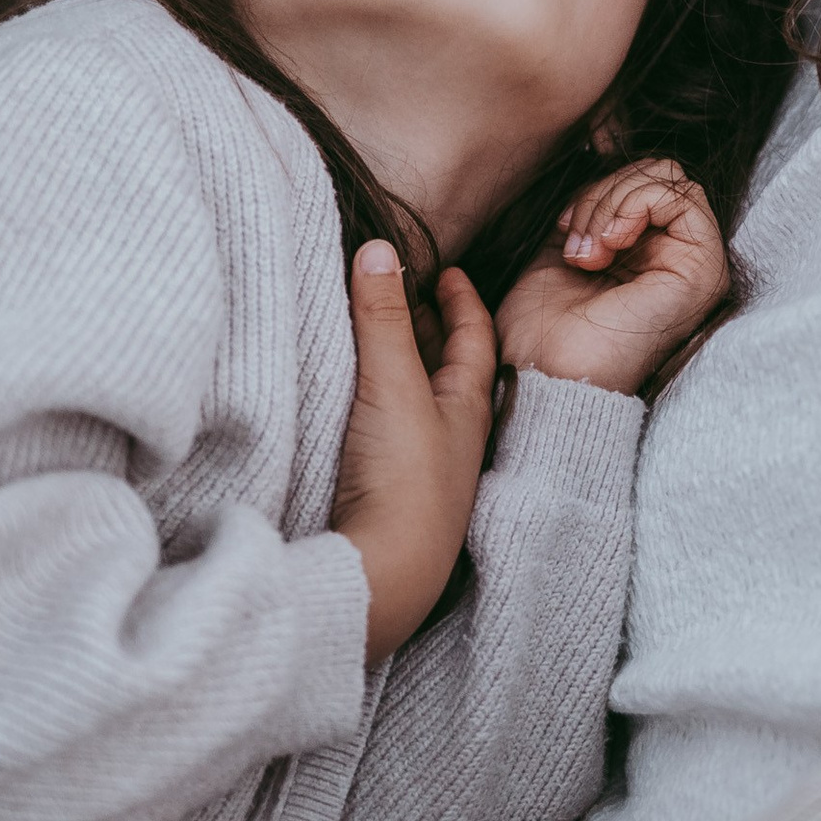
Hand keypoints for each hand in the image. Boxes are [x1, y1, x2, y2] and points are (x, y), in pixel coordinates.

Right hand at [335, 243, 498, 658]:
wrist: (385, 572)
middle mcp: (451, 436)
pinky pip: (383, 429)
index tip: (447, 272)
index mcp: (468, 408)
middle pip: (445, 368)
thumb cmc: (406, 478)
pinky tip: (347, 399)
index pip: (473, 339)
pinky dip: (371, 401)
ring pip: (414, 400)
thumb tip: (379, 248)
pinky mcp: (385, 492)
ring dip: (397, 364)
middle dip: (426, 328)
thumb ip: (384, 318)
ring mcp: (419, 467)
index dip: (461, 301)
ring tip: (370, 334)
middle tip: (402, 292)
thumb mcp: (394, 385)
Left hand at [495, 158, 729, 394]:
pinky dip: (631, 205)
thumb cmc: (544, 325)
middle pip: (658, 173)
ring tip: (587, 251)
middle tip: (575, 240)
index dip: (598, 190)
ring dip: (612, 202)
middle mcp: (680, 259)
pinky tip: (606, 247)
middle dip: (604, 193)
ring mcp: (697, 265)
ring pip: (667, 178)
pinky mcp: (703, 270)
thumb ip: (593, 207)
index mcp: (651, 255)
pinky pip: (680, 195)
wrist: (544, 372)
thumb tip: (601, 153)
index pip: (643, 181)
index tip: (564, 228)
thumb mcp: (565, 245)